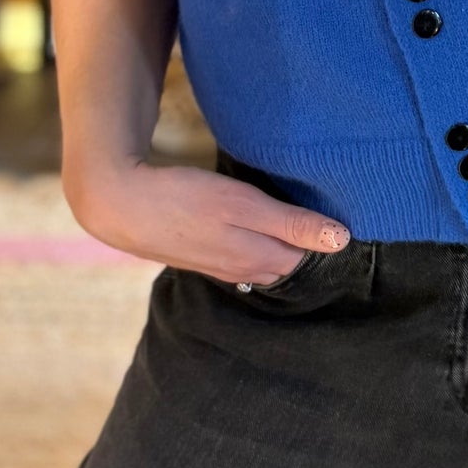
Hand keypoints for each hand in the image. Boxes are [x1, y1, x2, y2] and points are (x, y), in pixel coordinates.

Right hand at [64, 155, 350, 287]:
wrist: (119, 205)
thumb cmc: (184, 199)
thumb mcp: (243, 205)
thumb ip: (292, 223)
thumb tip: (342, 240)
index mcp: (259, 258)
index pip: (309, 257)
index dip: (328, 240)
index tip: (349, 219)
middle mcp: (243, 268)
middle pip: (289, 262)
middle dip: (310, 247)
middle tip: (332, 219)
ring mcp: (220, 265)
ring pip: (265, 260)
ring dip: (283, 245)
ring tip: (302, 225)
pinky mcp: (200, 254)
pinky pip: (242, 255)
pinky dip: (257, 243)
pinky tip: (258, 229)